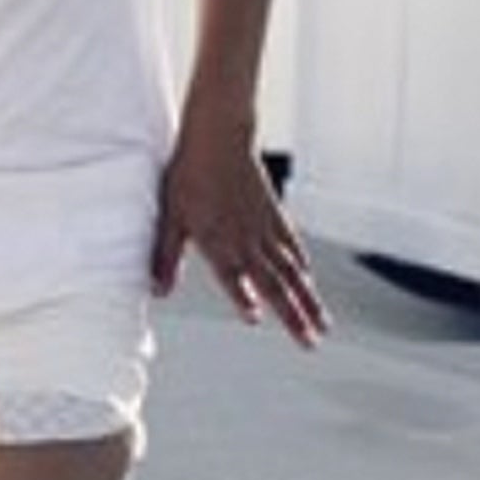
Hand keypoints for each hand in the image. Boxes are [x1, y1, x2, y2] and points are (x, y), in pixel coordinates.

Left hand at [155, 135, 327, 341]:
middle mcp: (247, 239)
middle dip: (294, 315)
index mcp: (219, 240)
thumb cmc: (189, 174)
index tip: (253, 319)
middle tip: (311, 343)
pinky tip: (309, 279)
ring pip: (292, 271)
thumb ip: (167, 256)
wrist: (220, 136)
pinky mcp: (274, 215)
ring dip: (308, 299)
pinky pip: (292, 247)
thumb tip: (157, 290)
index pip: (233, 277)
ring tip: (322, 325)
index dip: (242, 297)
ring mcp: (265, 228)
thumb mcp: (170, 216)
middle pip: (275, 284)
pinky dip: (302, 267)